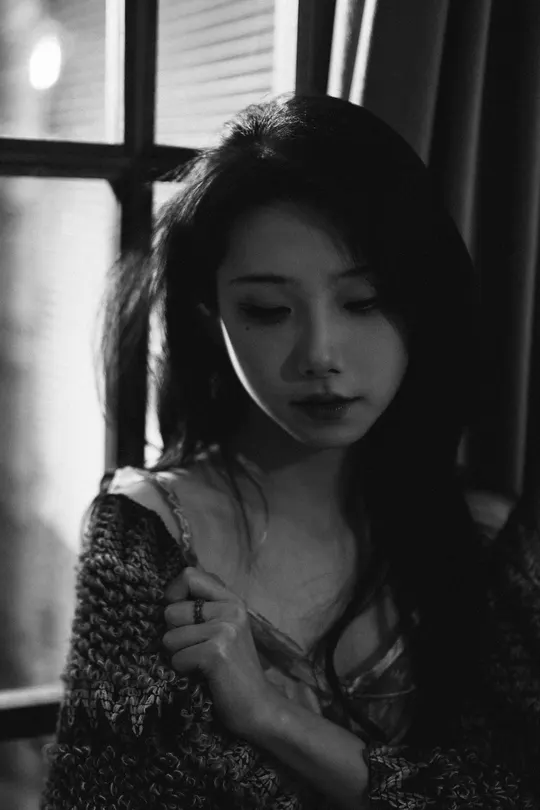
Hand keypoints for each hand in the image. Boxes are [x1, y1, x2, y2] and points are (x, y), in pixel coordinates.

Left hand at [162, 566, 279, 738]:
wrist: (258, 706)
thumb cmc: (233, 669)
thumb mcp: (225, 628)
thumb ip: (206, 606)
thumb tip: (170, 594)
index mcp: (232, 599)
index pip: (190, 575)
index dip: (173, 593)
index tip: (177, 615)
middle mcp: (231, 609)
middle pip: (172, 610)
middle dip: (174, 634)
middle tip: (195, 648)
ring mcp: (225, 629)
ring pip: (170, 637)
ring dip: (179, 655)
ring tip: (201, 663)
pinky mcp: (216, 652)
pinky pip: (177, 658)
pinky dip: (184, 671)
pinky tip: (204, 675)